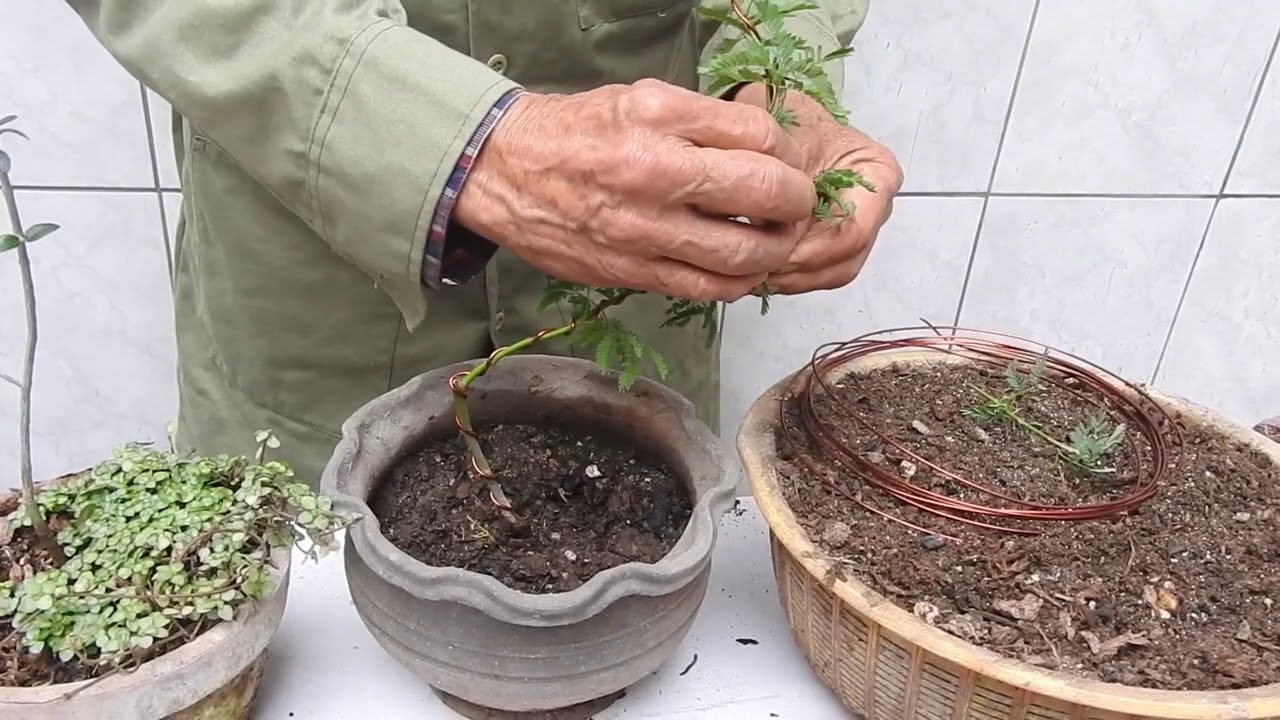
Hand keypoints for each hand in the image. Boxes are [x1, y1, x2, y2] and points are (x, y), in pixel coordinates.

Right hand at [453, 79, 816, 301]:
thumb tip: (767, 148)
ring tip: (776, 238)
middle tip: (798, 203)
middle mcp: (655, 174)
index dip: (789, 153)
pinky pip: (709, 289)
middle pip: (766, 194)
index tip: (788, 163)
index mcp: (660, 119)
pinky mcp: (633, 272)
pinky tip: (742, 268)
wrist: (506, 173)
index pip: (762, 137)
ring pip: (746, 254)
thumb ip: (706, 120)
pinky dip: (740, 282)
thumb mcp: (642, 98)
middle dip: (798, 202)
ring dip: (777, 249)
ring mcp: (645, 231)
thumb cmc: (578, 132)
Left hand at [733, 83, 902, 294]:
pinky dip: (788, 278)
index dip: (814, 249)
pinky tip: (756, 272)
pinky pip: (816, 274)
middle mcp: (874, 207)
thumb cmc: (786, 120)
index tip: (777, 250)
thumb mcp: (784, 135)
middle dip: (800, 269)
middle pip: (845, 259)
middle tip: (758, 269)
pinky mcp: (830, 243)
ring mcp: (854, 228)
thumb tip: (769, 223)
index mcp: (877, 174)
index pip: (855, 231)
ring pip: (831, 273)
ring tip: (753, 273)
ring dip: (792, 279)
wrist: (773, 121)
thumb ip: (783, 178)